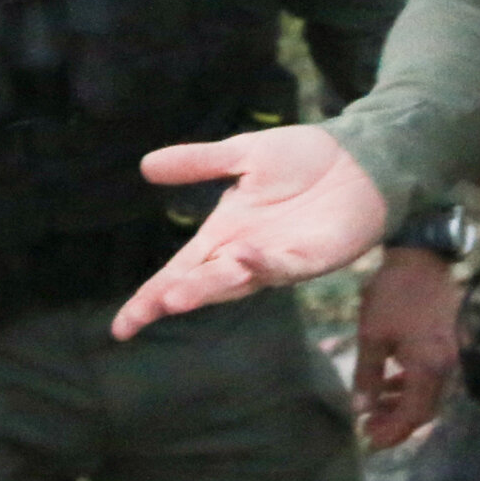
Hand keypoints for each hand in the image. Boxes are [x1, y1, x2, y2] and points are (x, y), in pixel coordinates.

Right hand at [112, 125, 392, 339]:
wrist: (358, 157)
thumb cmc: (303, 160)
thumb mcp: (243, 154)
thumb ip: (199, 163)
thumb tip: (145, 165)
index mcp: (224, 235)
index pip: (179, 272)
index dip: (150, 298)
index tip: (121, 326)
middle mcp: (245, 255)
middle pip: (203, 283)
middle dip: (176, 296)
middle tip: (152, 307)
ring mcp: (278, 260)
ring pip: (238, 281)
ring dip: (210, 287)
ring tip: (179, 294)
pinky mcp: (312, 257)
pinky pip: (283, 264)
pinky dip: (261, 262)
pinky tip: (241, 256)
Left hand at [354, 246, 463, 449]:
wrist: (422, 257)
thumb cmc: (393, 294)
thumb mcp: (372, 335)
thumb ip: (367, 376)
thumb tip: (360, 409)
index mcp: (429, 367)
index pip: (414, 415)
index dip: (392, 431)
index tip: (368, 438)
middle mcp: (448, 367)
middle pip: (426, 410)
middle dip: (398, 422)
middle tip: (369, 426)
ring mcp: (453, 357)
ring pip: (430, 394)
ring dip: (404, 404)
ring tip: (376, 407)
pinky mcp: (452, 346)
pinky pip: (433, 377)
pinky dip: (413, 386)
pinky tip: (393, 382)